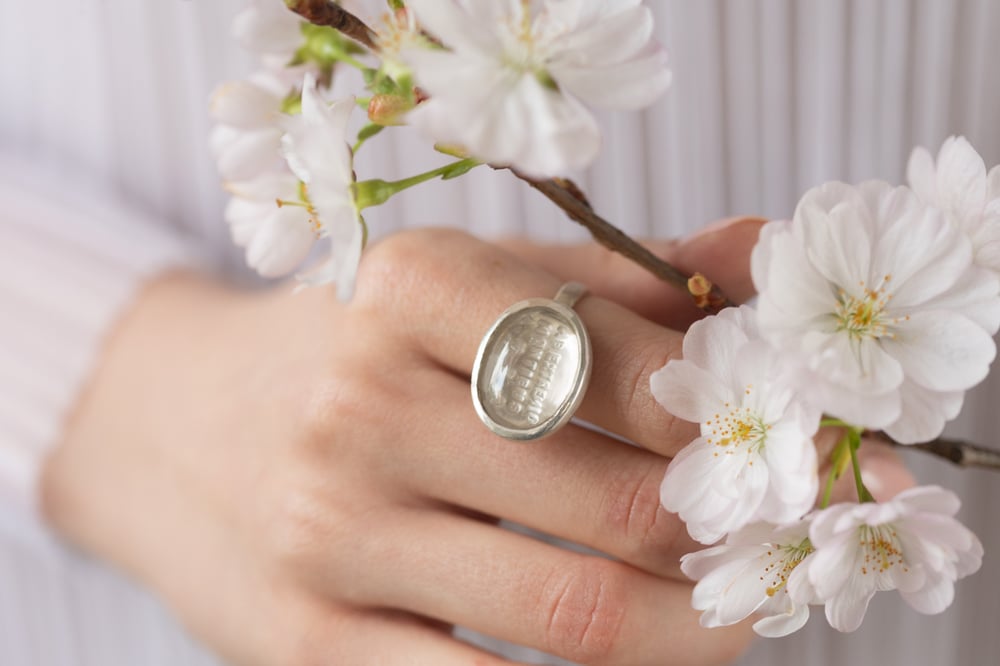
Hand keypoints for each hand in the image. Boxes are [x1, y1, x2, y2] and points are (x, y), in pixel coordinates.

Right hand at [40, 220, 907, 664]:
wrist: (173, 424)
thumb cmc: (346, 345)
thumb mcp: (461, 282)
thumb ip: (611, 274)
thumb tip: (759, 255)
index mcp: (408, 286)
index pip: (618, 358)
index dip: (728, 410)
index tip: (793, 440)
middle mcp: (360, 401)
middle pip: (615, 496)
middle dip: (731, 532)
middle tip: (785, 541)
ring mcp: (328, 530)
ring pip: (574, 613)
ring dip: (691, 627)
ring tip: (736, 611)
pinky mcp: (306, 642)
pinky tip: (634, 654)